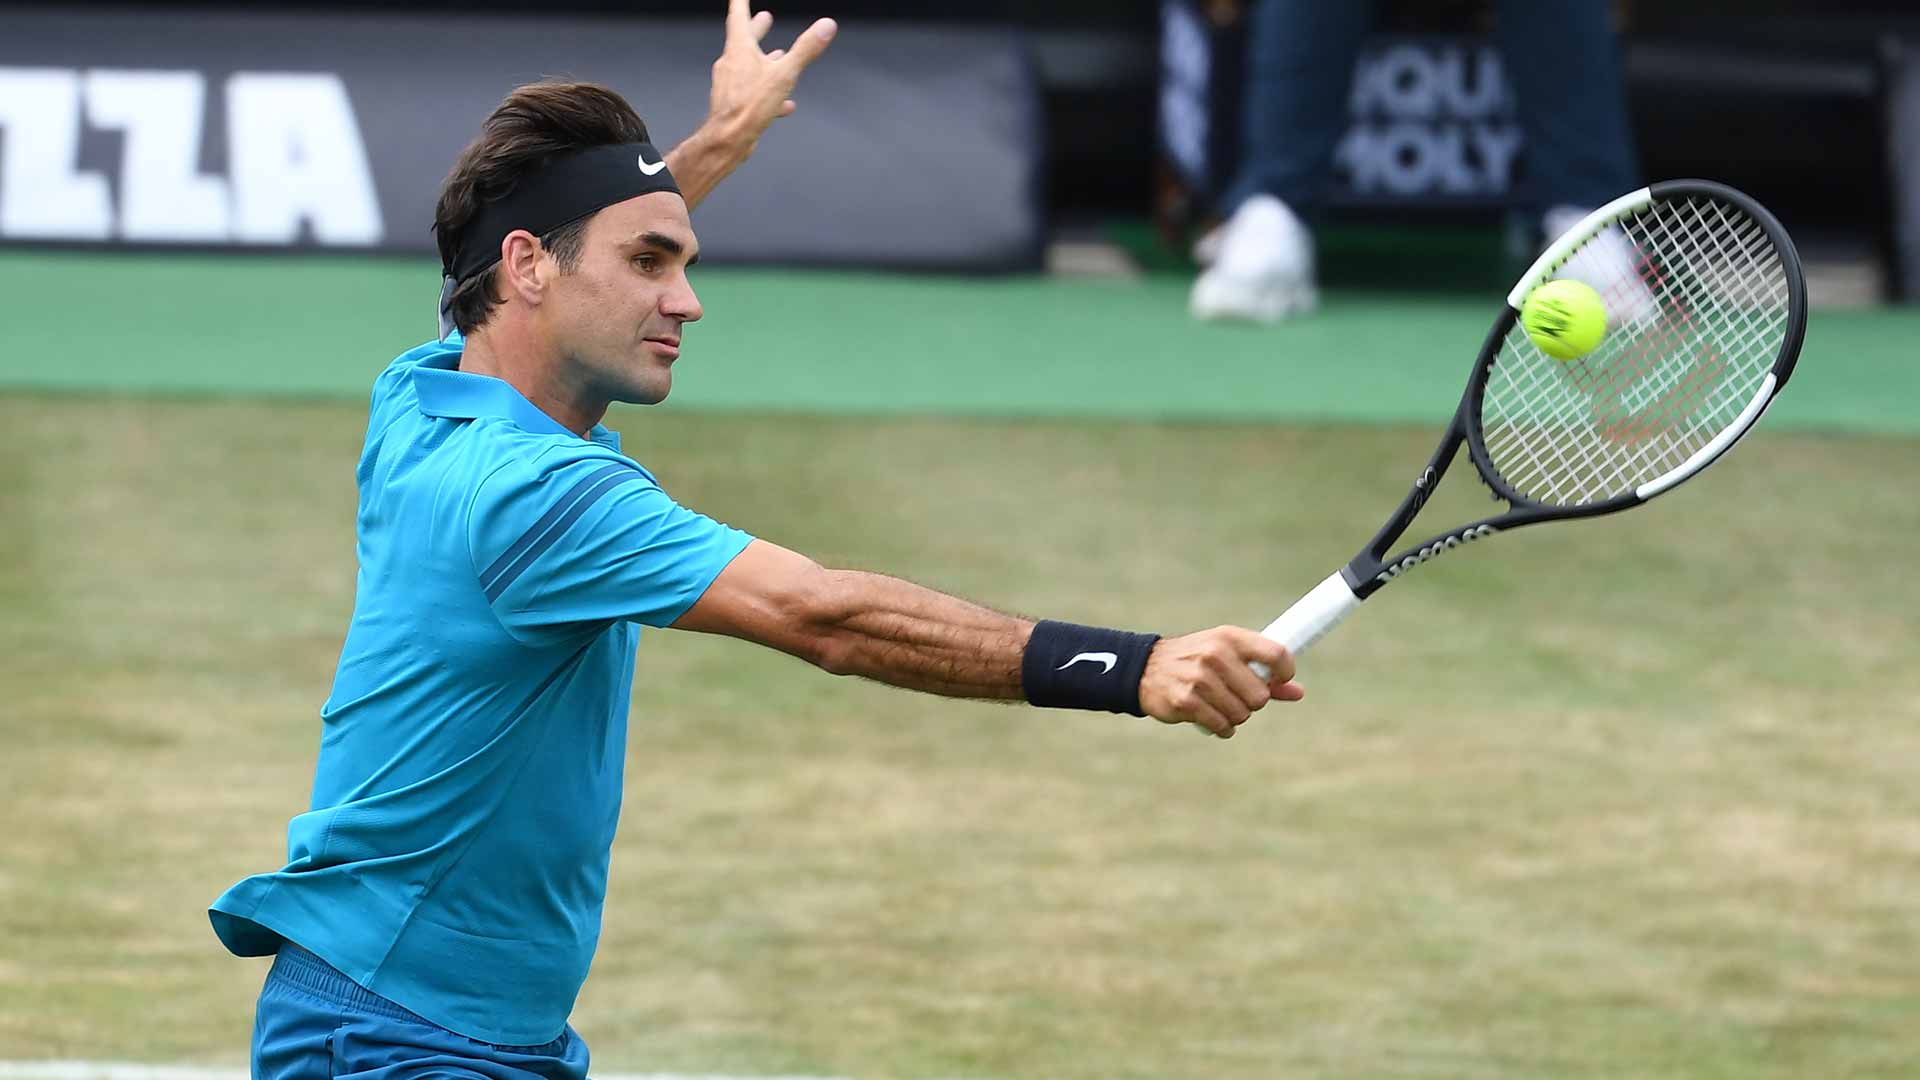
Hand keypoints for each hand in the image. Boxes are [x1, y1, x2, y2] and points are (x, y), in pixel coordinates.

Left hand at [707, 0, 836, 155]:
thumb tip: (825, 27)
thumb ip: (806, 49)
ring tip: (776, 56)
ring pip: (748, 65)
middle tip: (764, 18)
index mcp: (739, 49)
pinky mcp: (734, 103)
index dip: (741, 2)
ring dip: (763, 58)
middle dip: (756, 27)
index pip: (738, 15)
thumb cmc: (748, 107)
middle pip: (743, 38)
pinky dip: (768, 91)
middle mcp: (731, 63)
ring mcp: (730, 83)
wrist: (729, 139)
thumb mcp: (785, 74)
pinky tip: (782, 102)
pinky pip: (753, 92)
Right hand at [1138, 627, 1303, 738]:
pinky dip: (1221, 727)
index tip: (1279, 680)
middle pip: (1261, 696)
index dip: (1285, 672)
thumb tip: (1298, 693)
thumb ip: (1262, 673)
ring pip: (1242, 714)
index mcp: (1229, 637)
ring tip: (1218, 704)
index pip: (1276, 653)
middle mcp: (1215, 655)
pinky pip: (1222, 726)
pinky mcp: (1186, 701)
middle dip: (1252, 702)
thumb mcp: (1226, 654)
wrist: (1145, 668)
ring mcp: (1200, 679)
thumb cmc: (1195, 660)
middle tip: (1236, 695)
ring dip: (1234, 716)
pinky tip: (1209, 716)